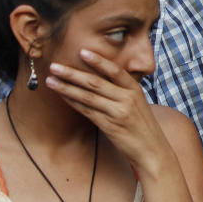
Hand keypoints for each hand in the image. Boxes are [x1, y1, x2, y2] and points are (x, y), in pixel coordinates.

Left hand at [45, 49, 171, 168]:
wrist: (152, 150)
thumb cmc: (143, 126)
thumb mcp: (138, 103)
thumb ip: (122, 90)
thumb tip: (100, 78)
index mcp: (135, 89)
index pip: (115, 70)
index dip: (98, 60)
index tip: (82, 51)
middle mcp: (127, 99)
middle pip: (96, 83)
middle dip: (72, 73)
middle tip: (54, 66)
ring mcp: (118, 113)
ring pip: (88, 97)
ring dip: (67, 87)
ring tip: (51, 80)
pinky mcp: (110, 127)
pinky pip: (88, 112)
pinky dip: (73, 103)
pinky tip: (62, 96)